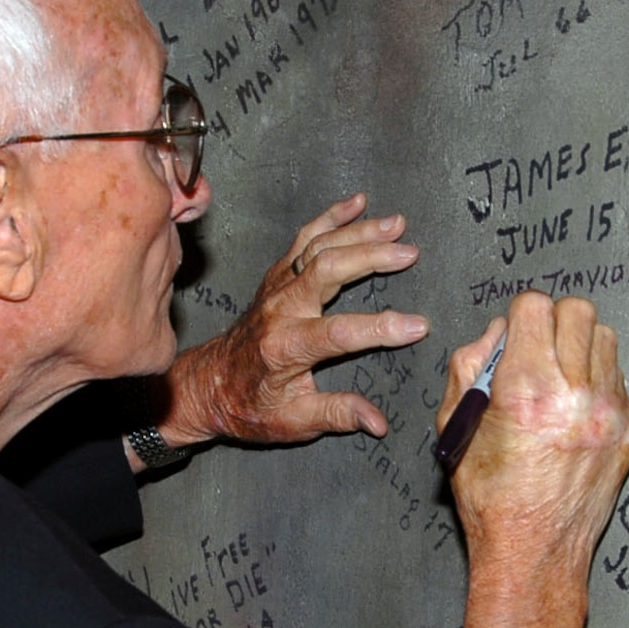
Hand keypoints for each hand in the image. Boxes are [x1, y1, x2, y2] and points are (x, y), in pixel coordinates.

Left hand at [154, 193, 428, 448]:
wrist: (210, 384)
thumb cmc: (252, 405)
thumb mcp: (293, 421)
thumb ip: (338, 414)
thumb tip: (379, 423)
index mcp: (285, 348)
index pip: (339, 333)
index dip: (380, 329)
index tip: (418, 326)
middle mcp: (280, 309)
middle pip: (326, 270)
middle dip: (370, 257)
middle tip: (410, 253)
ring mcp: (277, 287)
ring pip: (318, 247)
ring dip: (359, 232)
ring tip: (397, 224)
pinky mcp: (277, 276)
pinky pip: (305, 238)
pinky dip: (332, 218)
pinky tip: (359, 204)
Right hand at [439, 292, 628, 627]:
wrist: (534, 552)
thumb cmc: (489, 497)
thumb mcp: (455, 427)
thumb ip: (468, 366)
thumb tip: (497, 334)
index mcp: (527, 389)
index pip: (535, 306)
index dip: (520, 314)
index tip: (516, 331)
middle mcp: (575, 395)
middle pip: (578, 311)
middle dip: (553, 322)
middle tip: (538, 347)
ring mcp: (609, 414)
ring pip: (605, 338)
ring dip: (580, 346)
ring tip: (560, 375)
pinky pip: (619, 379)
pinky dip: (597, 381)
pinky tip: (576, 407)